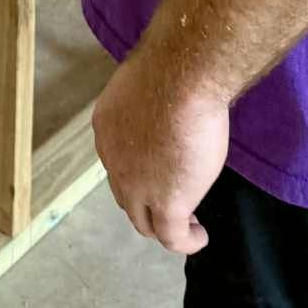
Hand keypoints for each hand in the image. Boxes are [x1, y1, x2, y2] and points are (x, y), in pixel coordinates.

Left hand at [92, 48, 229, 255]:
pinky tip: (199, 236)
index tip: (159, 166)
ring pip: (143, 221)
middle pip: (124, 194)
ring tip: (186, 224)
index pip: (117, 158)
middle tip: (170, 197)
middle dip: (145, 201)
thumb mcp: (148, 81)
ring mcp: (136, 186)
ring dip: (162, 224)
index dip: (136, 167)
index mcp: (107, 126)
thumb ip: (150, 99)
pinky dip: (186, 241)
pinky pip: (172, 237)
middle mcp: (113, 160)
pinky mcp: (166, 204)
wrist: (180, 79)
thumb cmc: (171, 67)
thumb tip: (166, 94)